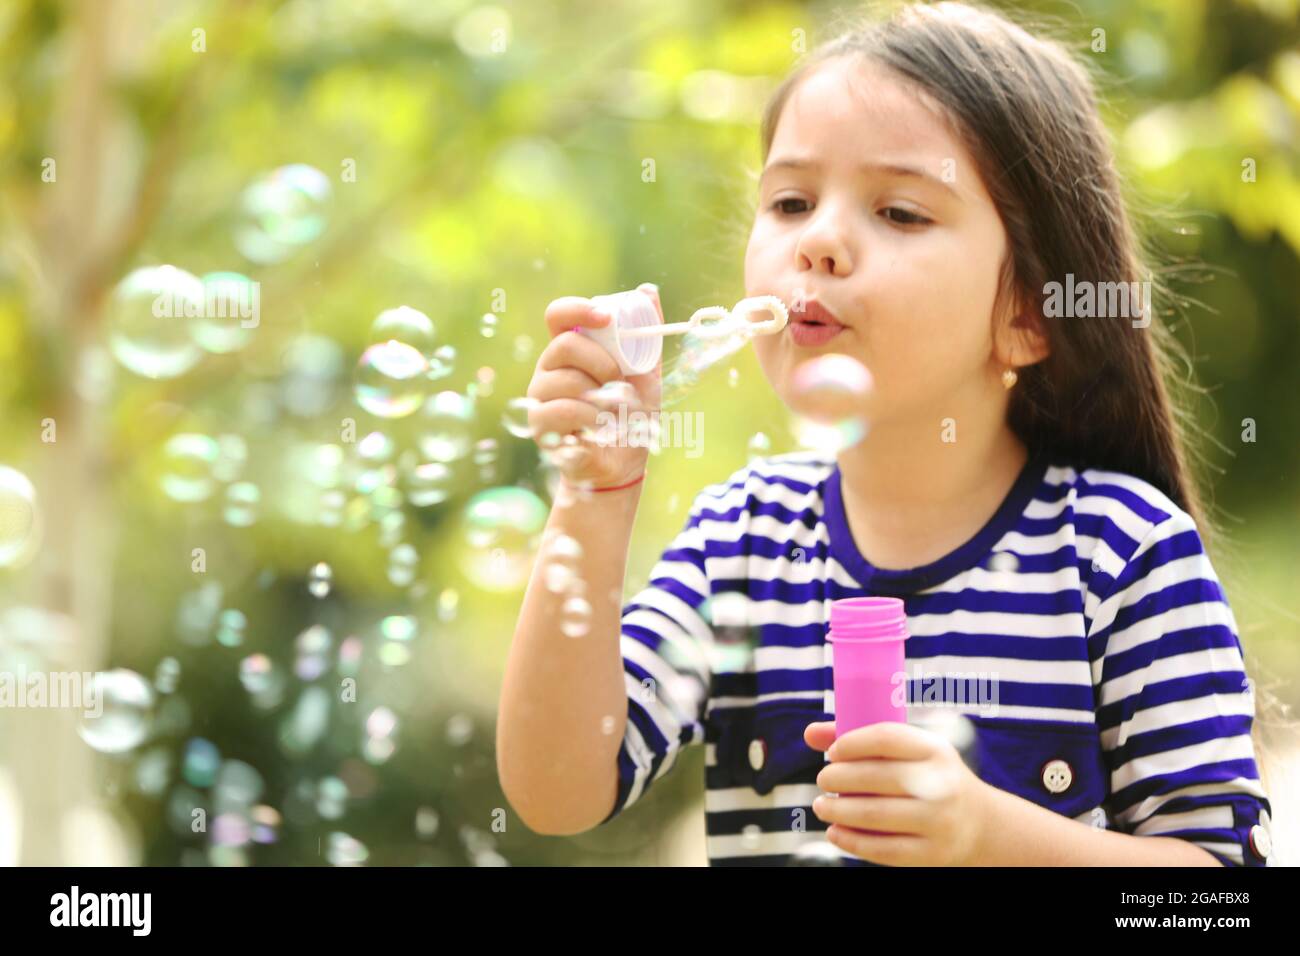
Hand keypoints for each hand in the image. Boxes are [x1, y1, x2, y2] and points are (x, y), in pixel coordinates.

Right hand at [526, 284, 662, 488]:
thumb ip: (646, 335)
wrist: (623, 464)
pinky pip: (563, 410)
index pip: (558, 315)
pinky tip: (600, 427)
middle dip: (601, 362)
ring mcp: (540, 396)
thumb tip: (648, 290)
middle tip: (620, 380)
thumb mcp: (646, 373)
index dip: (578, 309)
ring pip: (565, 380)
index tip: (606, 318)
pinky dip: (591, 418)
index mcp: (571, 350)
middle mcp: (550, 368)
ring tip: (613, 411)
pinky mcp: (539, 425)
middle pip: (564, 346)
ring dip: (601, 396)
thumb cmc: (631, 417)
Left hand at [804, 719, 992, 865]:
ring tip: (821, 805)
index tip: (833, 752)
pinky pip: (883, 849)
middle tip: (823, 779)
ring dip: (839, 810)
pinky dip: (852, 841)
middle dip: (839, 778)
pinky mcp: (931, 854)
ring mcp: (938, 821)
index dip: (853, 743)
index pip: (886, 738)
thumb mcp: (910, 752)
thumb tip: (810, 733)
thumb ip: (860, 739)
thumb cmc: (930, 778)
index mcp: (935, 751)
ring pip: (875, 815)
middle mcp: (941, 784)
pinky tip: (834, 832)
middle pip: (877, 777)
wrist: (979, 824)